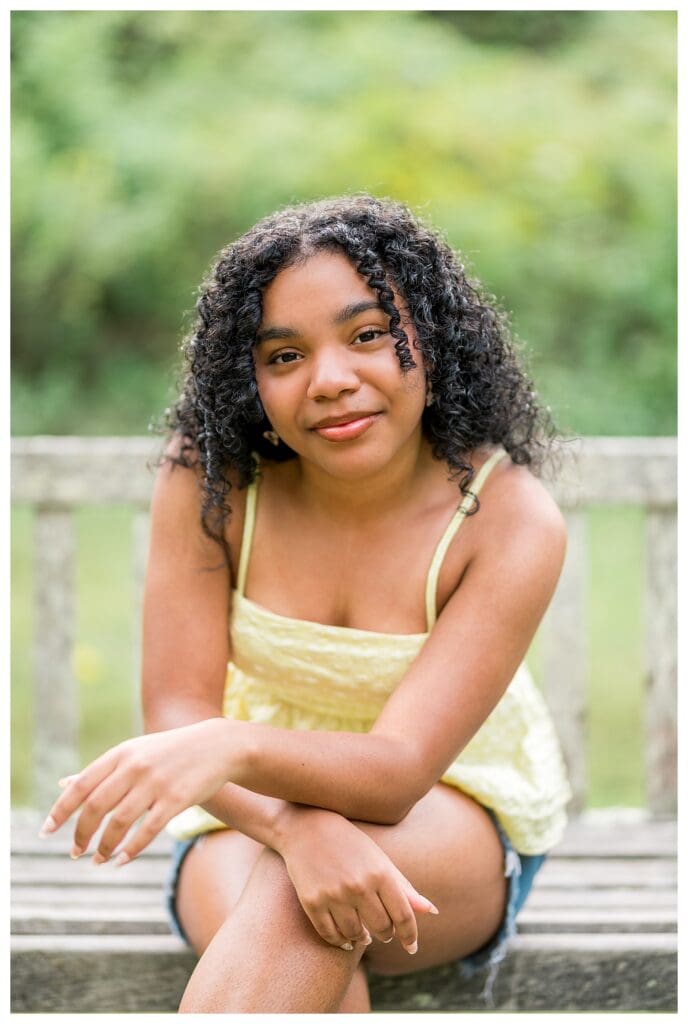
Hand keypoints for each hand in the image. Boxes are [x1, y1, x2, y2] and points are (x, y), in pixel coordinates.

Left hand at [38, 718, 232, 863]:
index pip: (81, 785)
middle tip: (75, 851)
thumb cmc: (170, 752)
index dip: (61, 810)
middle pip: (96, 806)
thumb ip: (102, 770)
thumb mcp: (134, 752)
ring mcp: (156, 782)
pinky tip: (122, 860)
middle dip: (81, 834)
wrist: (217, 745)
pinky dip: (131, 850)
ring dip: (104, 847)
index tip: (47, 831)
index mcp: (121, 753)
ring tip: (99, 860)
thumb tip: (63, 783)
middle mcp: (135, 766)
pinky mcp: (176, 799)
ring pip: (119, 822)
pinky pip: (147, 831)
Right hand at [274, 806, 437, 955]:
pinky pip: (330, 935)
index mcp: (380, 872)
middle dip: (386, 934)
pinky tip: (345, 937)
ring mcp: (334, 894)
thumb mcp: (379, 859)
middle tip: (383, 932)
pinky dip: (340, 941)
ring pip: (356, 935)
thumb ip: (404, 888)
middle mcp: (358, 885)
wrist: (306, 827)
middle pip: (381, 928)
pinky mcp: (312, 901)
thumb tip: (431, 912)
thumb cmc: (350, 843)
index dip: (410, 935)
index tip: (411, 947)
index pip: (403, 916)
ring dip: (363, 939)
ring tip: (365, 936)